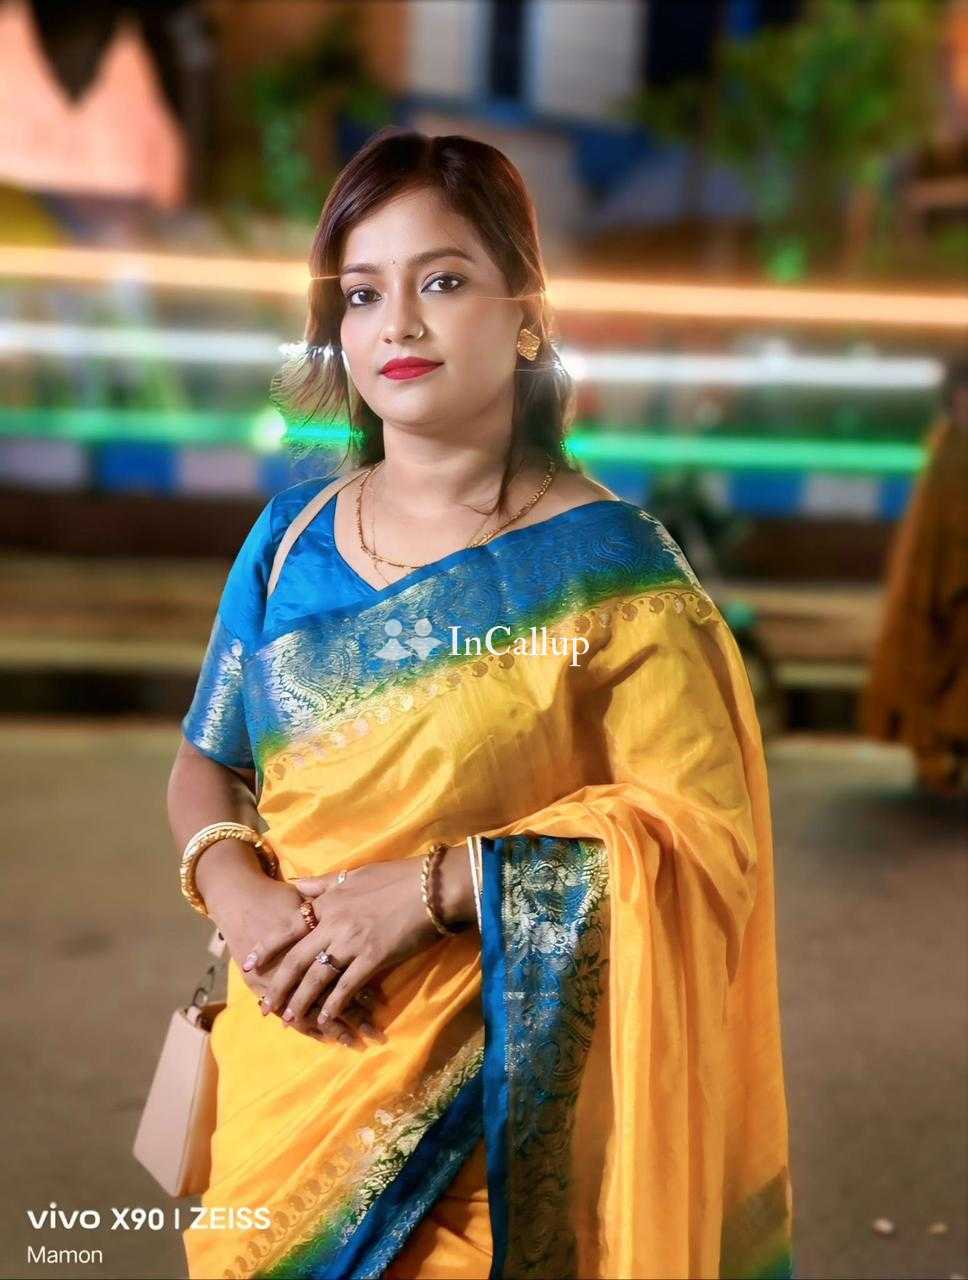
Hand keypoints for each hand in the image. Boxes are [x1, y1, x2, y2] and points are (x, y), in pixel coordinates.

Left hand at [244, 850, 469, 1045]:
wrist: (431, 887)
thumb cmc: (396, 878)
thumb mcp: (354, 874)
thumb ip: (324, 883)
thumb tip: (296, 884)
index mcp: (328, 902)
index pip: (288, 927)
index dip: (266, 948)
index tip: (247, 964)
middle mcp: (333, 923)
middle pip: (296, 959)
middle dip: (278, 986)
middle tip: (265, 1007)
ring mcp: (351, 941)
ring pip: (317, 977)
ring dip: (301, 1001)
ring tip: (289, 1020)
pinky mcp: (372, 958)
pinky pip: (346, 987)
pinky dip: (333, 1005)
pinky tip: (325, 1020)